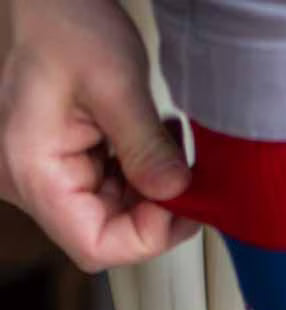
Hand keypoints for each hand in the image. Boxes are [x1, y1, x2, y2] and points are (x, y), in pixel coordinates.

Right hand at [0, 0, 196, 271]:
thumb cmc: (60, 20)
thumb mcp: (114, 82)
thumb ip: (145, 147)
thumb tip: (177, 195)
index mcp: (32, 170)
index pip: (94, 245)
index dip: (147, 238)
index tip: (184, 208)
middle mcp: (31, 181)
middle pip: (107, 232)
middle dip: (156, 211)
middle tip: (187, 175)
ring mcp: (46, 173)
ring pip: (114, 213)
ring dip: (152, 190)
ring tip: (167, 143)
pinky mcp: (64, 161)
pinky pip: (109, 188)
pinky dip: (140, 174)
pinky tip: (152, 140)